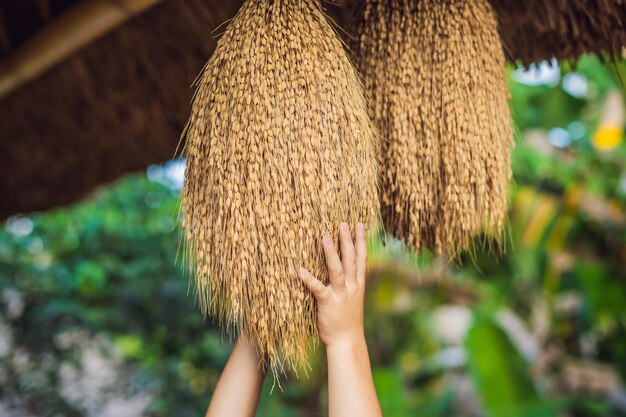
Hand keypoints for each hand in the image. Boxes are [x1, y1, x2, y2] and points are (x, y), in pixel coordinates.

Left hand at [298, 222, 366, 347]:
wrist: (347, 341)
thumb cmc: (347, 319)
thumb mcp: (354, 297)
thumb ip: (350, 282)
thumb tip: (345, 268)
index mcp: (358, 284)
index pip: (361, 258)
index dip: (361, 241)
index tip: (360, 225)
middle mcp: (352, 286)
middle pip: (351, 259)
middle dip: (348, 240)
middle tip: (344, 223)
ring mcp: (341, 294)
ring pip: (337, 270)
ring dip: (331, 253)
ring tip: (325, 237)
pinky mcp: (328, 303)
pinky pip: (318, 289)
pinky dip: (309, 279)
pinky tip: (300, 270)